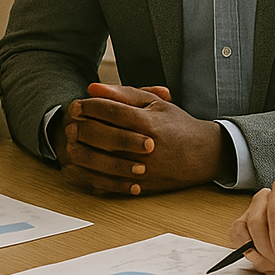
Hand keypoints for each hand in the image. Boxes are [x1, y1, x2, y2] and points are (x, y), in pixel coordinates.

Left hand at [54, 82, 223, 194]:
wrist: (203, 155)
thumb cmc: (176, 125)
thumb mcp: (155, 103)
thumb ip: (123, 94)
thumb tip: (92, 88)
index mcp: (148, 123)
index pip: (111, 111)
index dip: (89, 107)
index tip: (76, 105)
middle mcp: (145, 147)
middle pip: (102, 136)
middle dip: (82, 127)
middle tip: (70, 122)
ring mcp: (143, 169)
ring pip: (101, 162)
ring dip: (81, 150)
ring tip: (72, 141)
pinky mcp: (140, 186)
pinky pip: (107, 183)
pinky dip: (89, 174)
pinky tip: (80, 164)